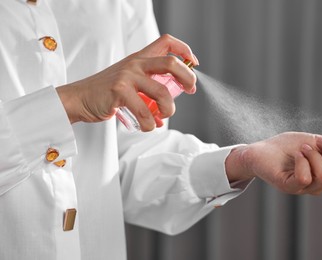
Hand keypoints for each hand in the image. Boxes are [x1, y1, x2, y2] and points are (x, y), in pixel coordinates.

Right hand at [57, 34, 197, 130]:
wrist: (78, 98)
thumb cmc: (106, 92)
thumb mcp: (128, 80)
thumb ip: (148, 87)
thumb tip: (168, 107)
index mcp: (139, 58)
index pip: (166, 42)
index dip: (184, 50)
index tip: (193, 63)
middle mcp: (135, 64)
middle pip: (171, 63)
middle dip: (187, 77)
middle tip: (190, 90)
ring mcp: (127, 77)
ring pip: (162, 93)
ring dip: (168, 110)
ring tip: (162, 117)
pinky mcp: (119, 92)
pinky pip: (144, 112)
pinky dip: (150, 124)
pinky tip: (147, 126)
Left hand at [225, 132, 321, 194]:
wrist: (259, 150)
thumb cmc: (285, 146)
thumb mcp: (313, 142)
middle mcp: (317, 186)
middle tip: (315, 142)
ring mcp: (302, 188)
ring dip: (315, 155)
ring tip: (302, 148)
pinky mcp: (287, 186)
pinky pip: (304, 178)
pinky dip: (302, 161)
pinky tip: (295, 154)